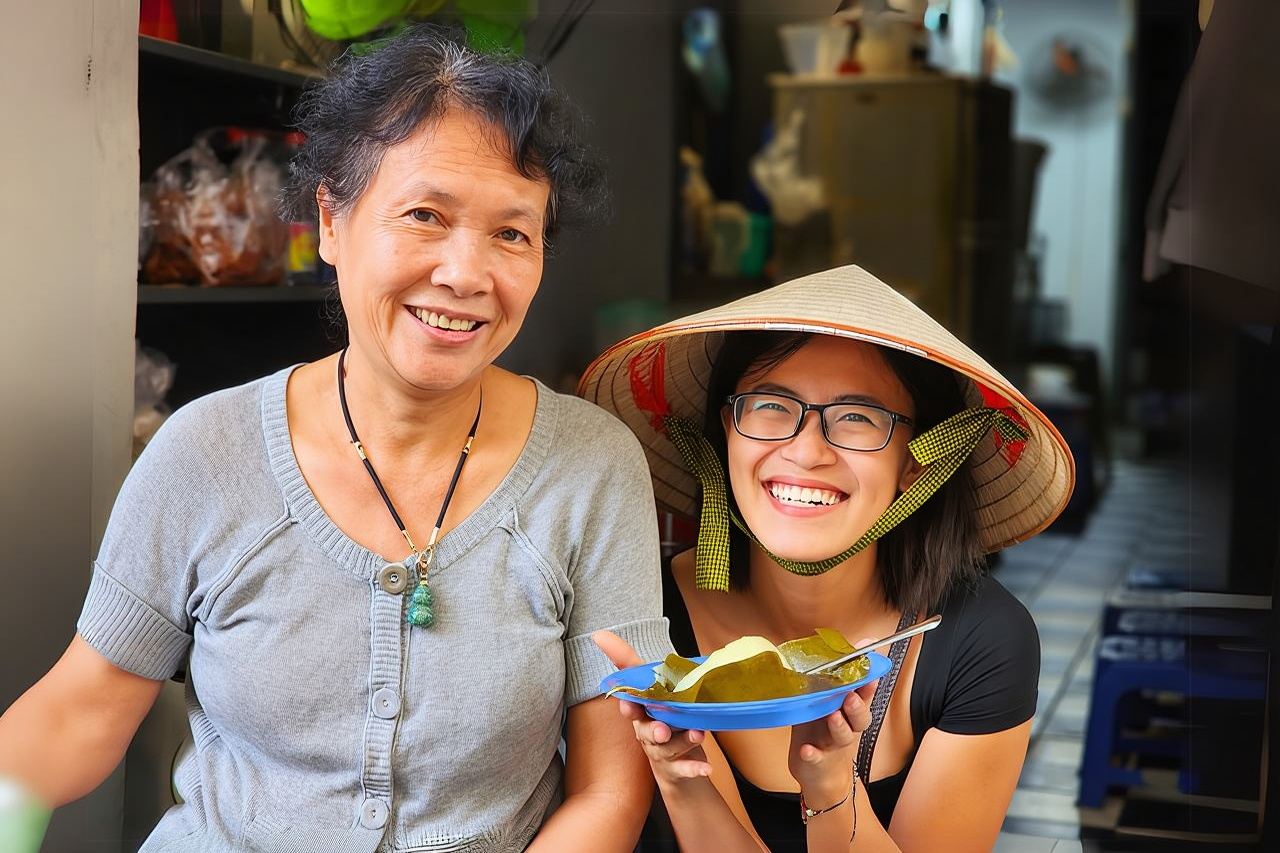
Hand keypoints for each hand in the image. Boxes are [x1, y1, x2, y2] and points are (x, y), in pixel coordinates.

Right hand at [592, 632, 712, 786]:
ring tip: (698, 735)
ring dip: (683, 743)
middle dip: (654, 730)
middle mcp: (649, 734)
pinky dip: (695, 769)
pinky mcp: (678, 768)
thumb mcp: (649, 688)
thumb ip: (628, 662)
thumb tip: (598, 635)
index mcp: (642, 714)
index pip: (631, 708)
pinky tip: (707, 768)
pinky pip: (685, 770)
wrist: (675, 764)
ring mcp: (663, 754)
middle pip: (648, 733)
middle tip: (664, 730)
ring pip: (669, 750)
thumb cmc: (661, 717)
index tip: (628, 704)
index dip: (629, 706)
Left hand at [787, 638, 878, 801]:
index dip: (868, 679)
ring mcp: (834, 745)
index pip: (863, 693)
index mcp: (848, 710)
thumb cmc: (821, 731)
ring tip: (833, 716)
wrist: (820, 775)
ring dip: (840, 726)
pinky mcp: (818, 761)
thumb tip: (829, 648)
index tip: (869, 663)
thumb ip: (829, 679)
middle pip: (860, 717)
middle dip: (858, 705)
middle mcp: (846, 727)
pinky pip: (817, 758)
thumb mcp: (825, 703)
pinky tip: (807, 750)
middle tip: (851, 695)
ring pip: (843, 736)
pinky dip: (813, 754)